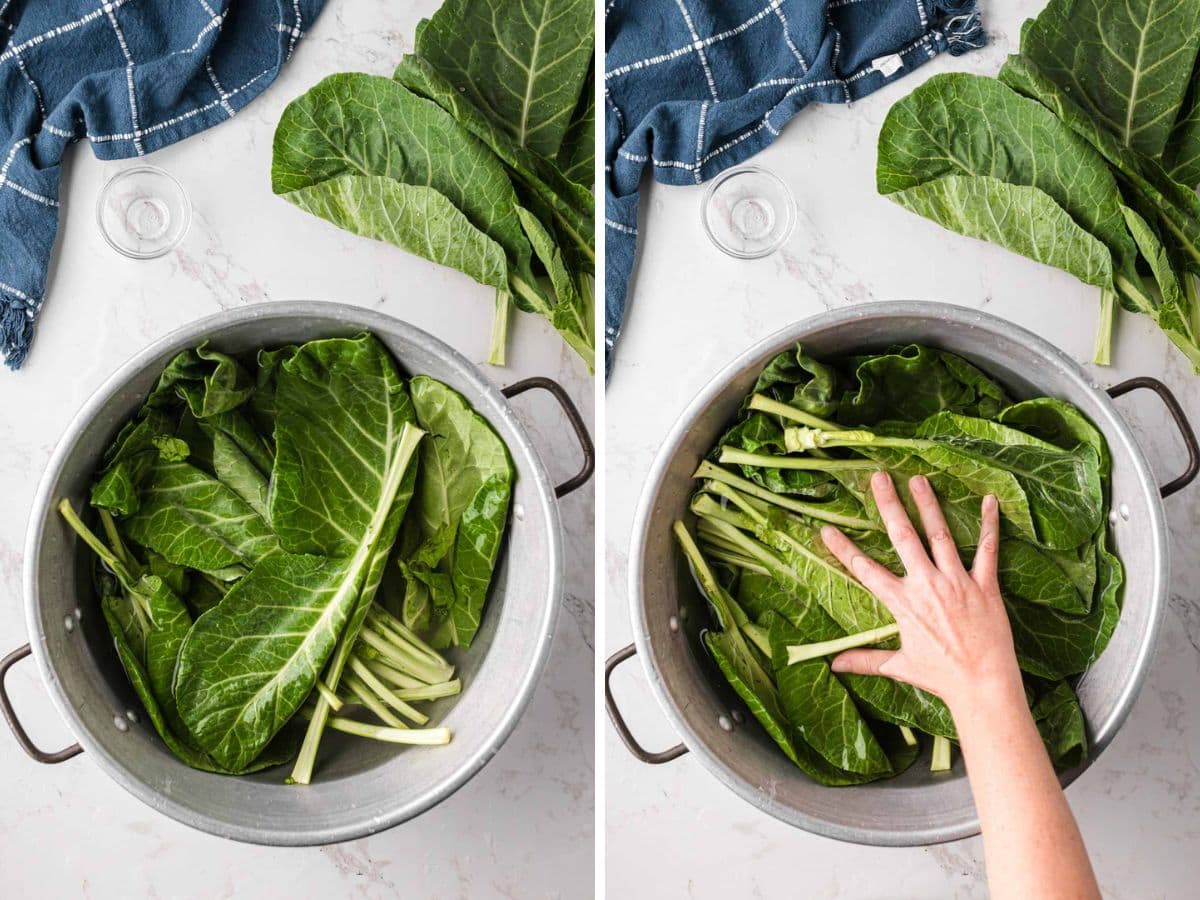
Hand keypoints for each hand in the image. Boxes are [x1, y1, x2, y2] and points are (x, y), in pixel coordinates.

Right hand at [820, 471, 1023, 716]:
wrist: (982, 685)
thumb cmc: (940, 677)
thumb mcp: (899, 666)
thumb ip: (865, 660)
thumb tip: (834, 665)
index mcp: (902, 603)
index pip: (865, 570)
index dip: (843, 549)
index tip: (826, 530)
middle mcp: (926, 585)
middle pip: (903, 537)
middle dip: (889, 505)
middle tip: (879, 477)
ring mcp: (956, 582)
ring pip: (939, 535)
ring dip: (928, 505)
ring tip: (918, 479)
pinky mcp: (984, 586)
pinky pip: (987, 550)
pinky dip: (989, 524)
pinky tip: (989, 500)